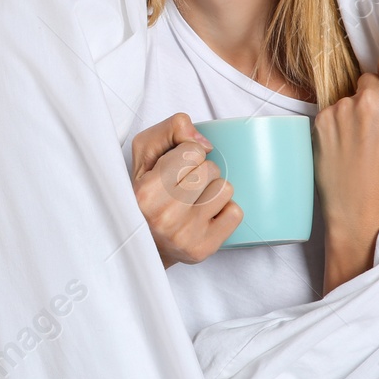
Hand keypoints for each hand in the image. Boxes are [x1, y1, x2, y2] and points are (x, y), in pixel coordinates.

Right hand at [129, 113, 241, 267]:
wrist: (143, 242)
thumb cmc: (145, 193)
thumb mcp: (145, 153)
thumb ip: (170, 130)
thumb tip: (205, 143)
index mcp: (147, 191)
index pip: (192, 151)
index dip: (187, 154)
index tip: (175, 167)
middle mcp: (165, 215)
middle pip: (210, 169)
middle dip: (201, 171)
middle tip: (183, 185)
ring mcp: (186, 235)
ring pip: (225, 188)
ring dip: (213, 190)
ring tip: (194, 200)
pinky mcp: (204, 248)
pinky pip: (235, 213)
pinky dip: (224, 210)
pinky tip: (206, 215)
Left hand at [313, 47, 378, 290]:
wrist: (360, 210)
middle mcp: (368, 98)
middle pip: (366, 79)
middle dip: (368, 94)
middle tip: (370, 124)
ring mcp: (340, 108)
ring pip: (345, 97)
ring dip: (348, 111)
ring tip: (354, 142)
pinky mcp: (320, 119)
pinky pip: (328, 112)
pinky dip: (333, 124)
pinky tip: (339, 146)